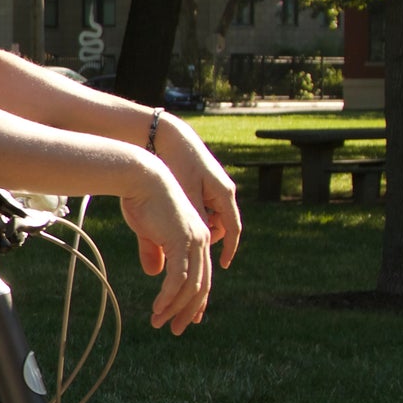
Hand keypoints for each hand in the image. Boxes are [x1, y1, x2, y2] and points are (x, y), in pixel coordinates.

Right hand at [117, 162, 215, 335]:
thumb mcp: (148, 231)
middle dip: (187, 310)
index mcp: (197, 238)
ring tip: (160, 322)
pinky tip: (159, 308)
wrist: (140, 178)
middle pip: (201, 285)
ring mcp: (194, 241)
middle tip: (175, 328)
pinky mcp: (182, 241)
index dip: (195, 299)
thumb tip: (155, 273)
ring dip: (174, 308)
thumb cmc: (142, 199)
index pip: (201, 275)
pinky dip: (168, 296)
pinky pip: (178, 278)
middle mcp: (201, 241)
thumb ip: (154, 252)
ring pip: (190, 285)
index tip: (186, 317)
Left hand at [154, 119, 242, 269]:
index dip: (229, 249)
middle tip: (186, 247)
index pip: (233, 229)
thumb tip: (196, 246)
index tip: (222, 266)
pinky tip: (170, 218)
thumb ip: (192, 219)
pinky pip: (200, 207)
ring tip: (174, 231)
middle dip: (207, 238)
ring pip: (209, 217)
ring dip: (197, 227)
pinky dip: (190, 216)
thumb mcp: (185, 194)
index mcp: (224, 194)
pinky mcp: (200, 184)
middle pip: (219, 226)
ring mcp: (212, 187)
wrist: (169, 136)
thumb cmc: (177, 163)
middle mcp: (222, 191)